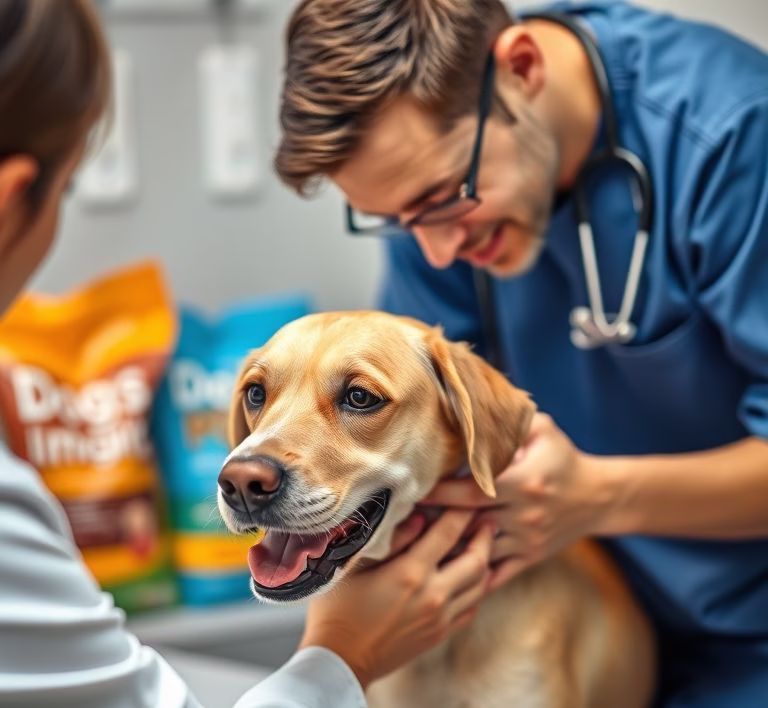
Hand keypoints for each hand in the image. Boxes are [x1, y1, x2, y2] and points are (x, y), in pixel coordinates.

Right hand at [298, 510, 494, 688]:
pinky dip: (477, 590)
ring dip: (486, 563)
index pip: (448, 533)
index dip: (462, 511)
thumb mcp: (357, 565)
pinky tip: (469, 580)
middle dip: (485, 537)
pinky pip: (471, 609)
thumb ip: (393, 539)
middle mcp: (433, 596)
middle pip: (477, 561)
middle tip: (487, 519)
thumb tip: (420, 517)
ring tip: (483, 546)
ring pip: (480, 587)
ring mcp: (439, 619)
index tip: (469, 498)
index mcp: (411, 574)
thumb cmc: (339, 608)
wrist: (339, 660)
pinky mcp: (439, 635)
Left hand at [420, 413, 610, 589]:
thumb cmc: (562, 458)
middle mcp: (524, 515)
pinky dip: (467, 576)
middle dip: (433, 521)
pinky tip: (442, 572)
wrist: (598, 497)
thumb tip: (471, 405)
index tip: (411, 488)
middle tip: (399, 517)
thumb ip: (509, 419)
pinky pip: (493, 574)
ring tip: (412, 544)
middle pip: (468, 522)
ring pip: (476, 552)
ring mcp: (526, 540)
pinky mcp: (528, 558)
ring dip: (445, 549)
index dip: (439, 492)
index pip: (472, 491)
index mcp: (525, 482)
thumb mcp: (543, 429)